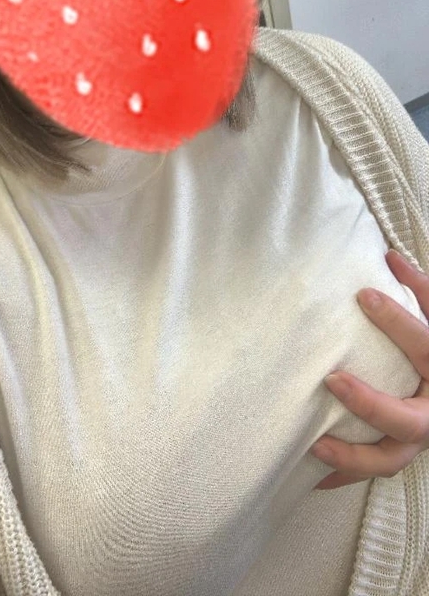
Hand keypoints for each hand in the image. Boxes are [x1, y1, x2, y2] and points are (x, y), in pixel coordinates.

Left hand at [311, 249, 428, 489]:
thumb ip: (420, 290)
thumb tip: (389, 255)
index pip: (425, 346)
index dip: (397, 320)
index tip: (363, 294)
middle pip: (408, 421)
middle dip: (370, 404)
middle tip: (332, 380)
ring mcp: (417, 440)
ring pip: (389, 460)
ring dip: (352, 457)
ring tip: (316, 445)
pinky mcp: (397, 453)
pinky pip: (370, 470)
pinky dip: (343, 474)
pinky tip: (313, 476)